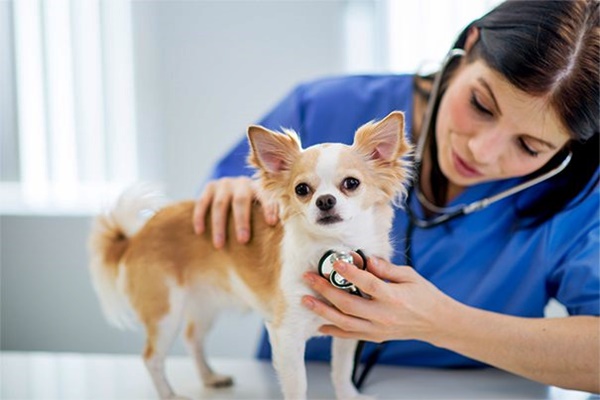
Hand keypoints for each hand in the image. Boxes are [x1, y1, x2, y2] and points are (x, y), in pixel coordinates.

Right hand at [192, 176, 278, 247]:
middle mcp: (241, 183)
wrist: (231, 192)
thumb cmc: (251, 209)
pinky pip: (202, 202)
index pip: (265, 196)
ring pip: (219, 204)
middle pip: (241, 201)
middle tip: (243, 241)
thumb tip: (279, 233)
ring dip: (219, 226)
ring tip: (220, 245)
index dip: (269, 208)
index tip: (272, 223)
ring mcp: (224, 183)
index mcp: (258, 188)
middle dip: (242, 222)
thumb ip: (269, 216)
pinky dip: (200, 217)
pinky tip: (200, 231)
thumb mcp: (261, 209)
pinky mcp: (209, 186)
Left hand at [302, 257, 455, 343]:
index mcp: (394, 297)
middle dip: (325, 290)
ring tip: (306, 300)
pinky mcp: (375, 337)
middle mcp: (383, 315)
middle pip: (348, 304)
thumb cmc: (424, 295)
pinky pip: (350, 335)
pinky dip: (333, 330)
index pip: (368, 284)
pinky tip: (319, 323)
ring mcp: (378, 329)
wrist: (437, 323)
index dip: (350, 273)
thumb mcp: (410, 275)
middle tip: (309, 279)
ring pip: (344, 322)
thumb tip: (366, 259)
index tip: (335, 262)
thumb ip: (386, 268)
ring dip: (322, 311)